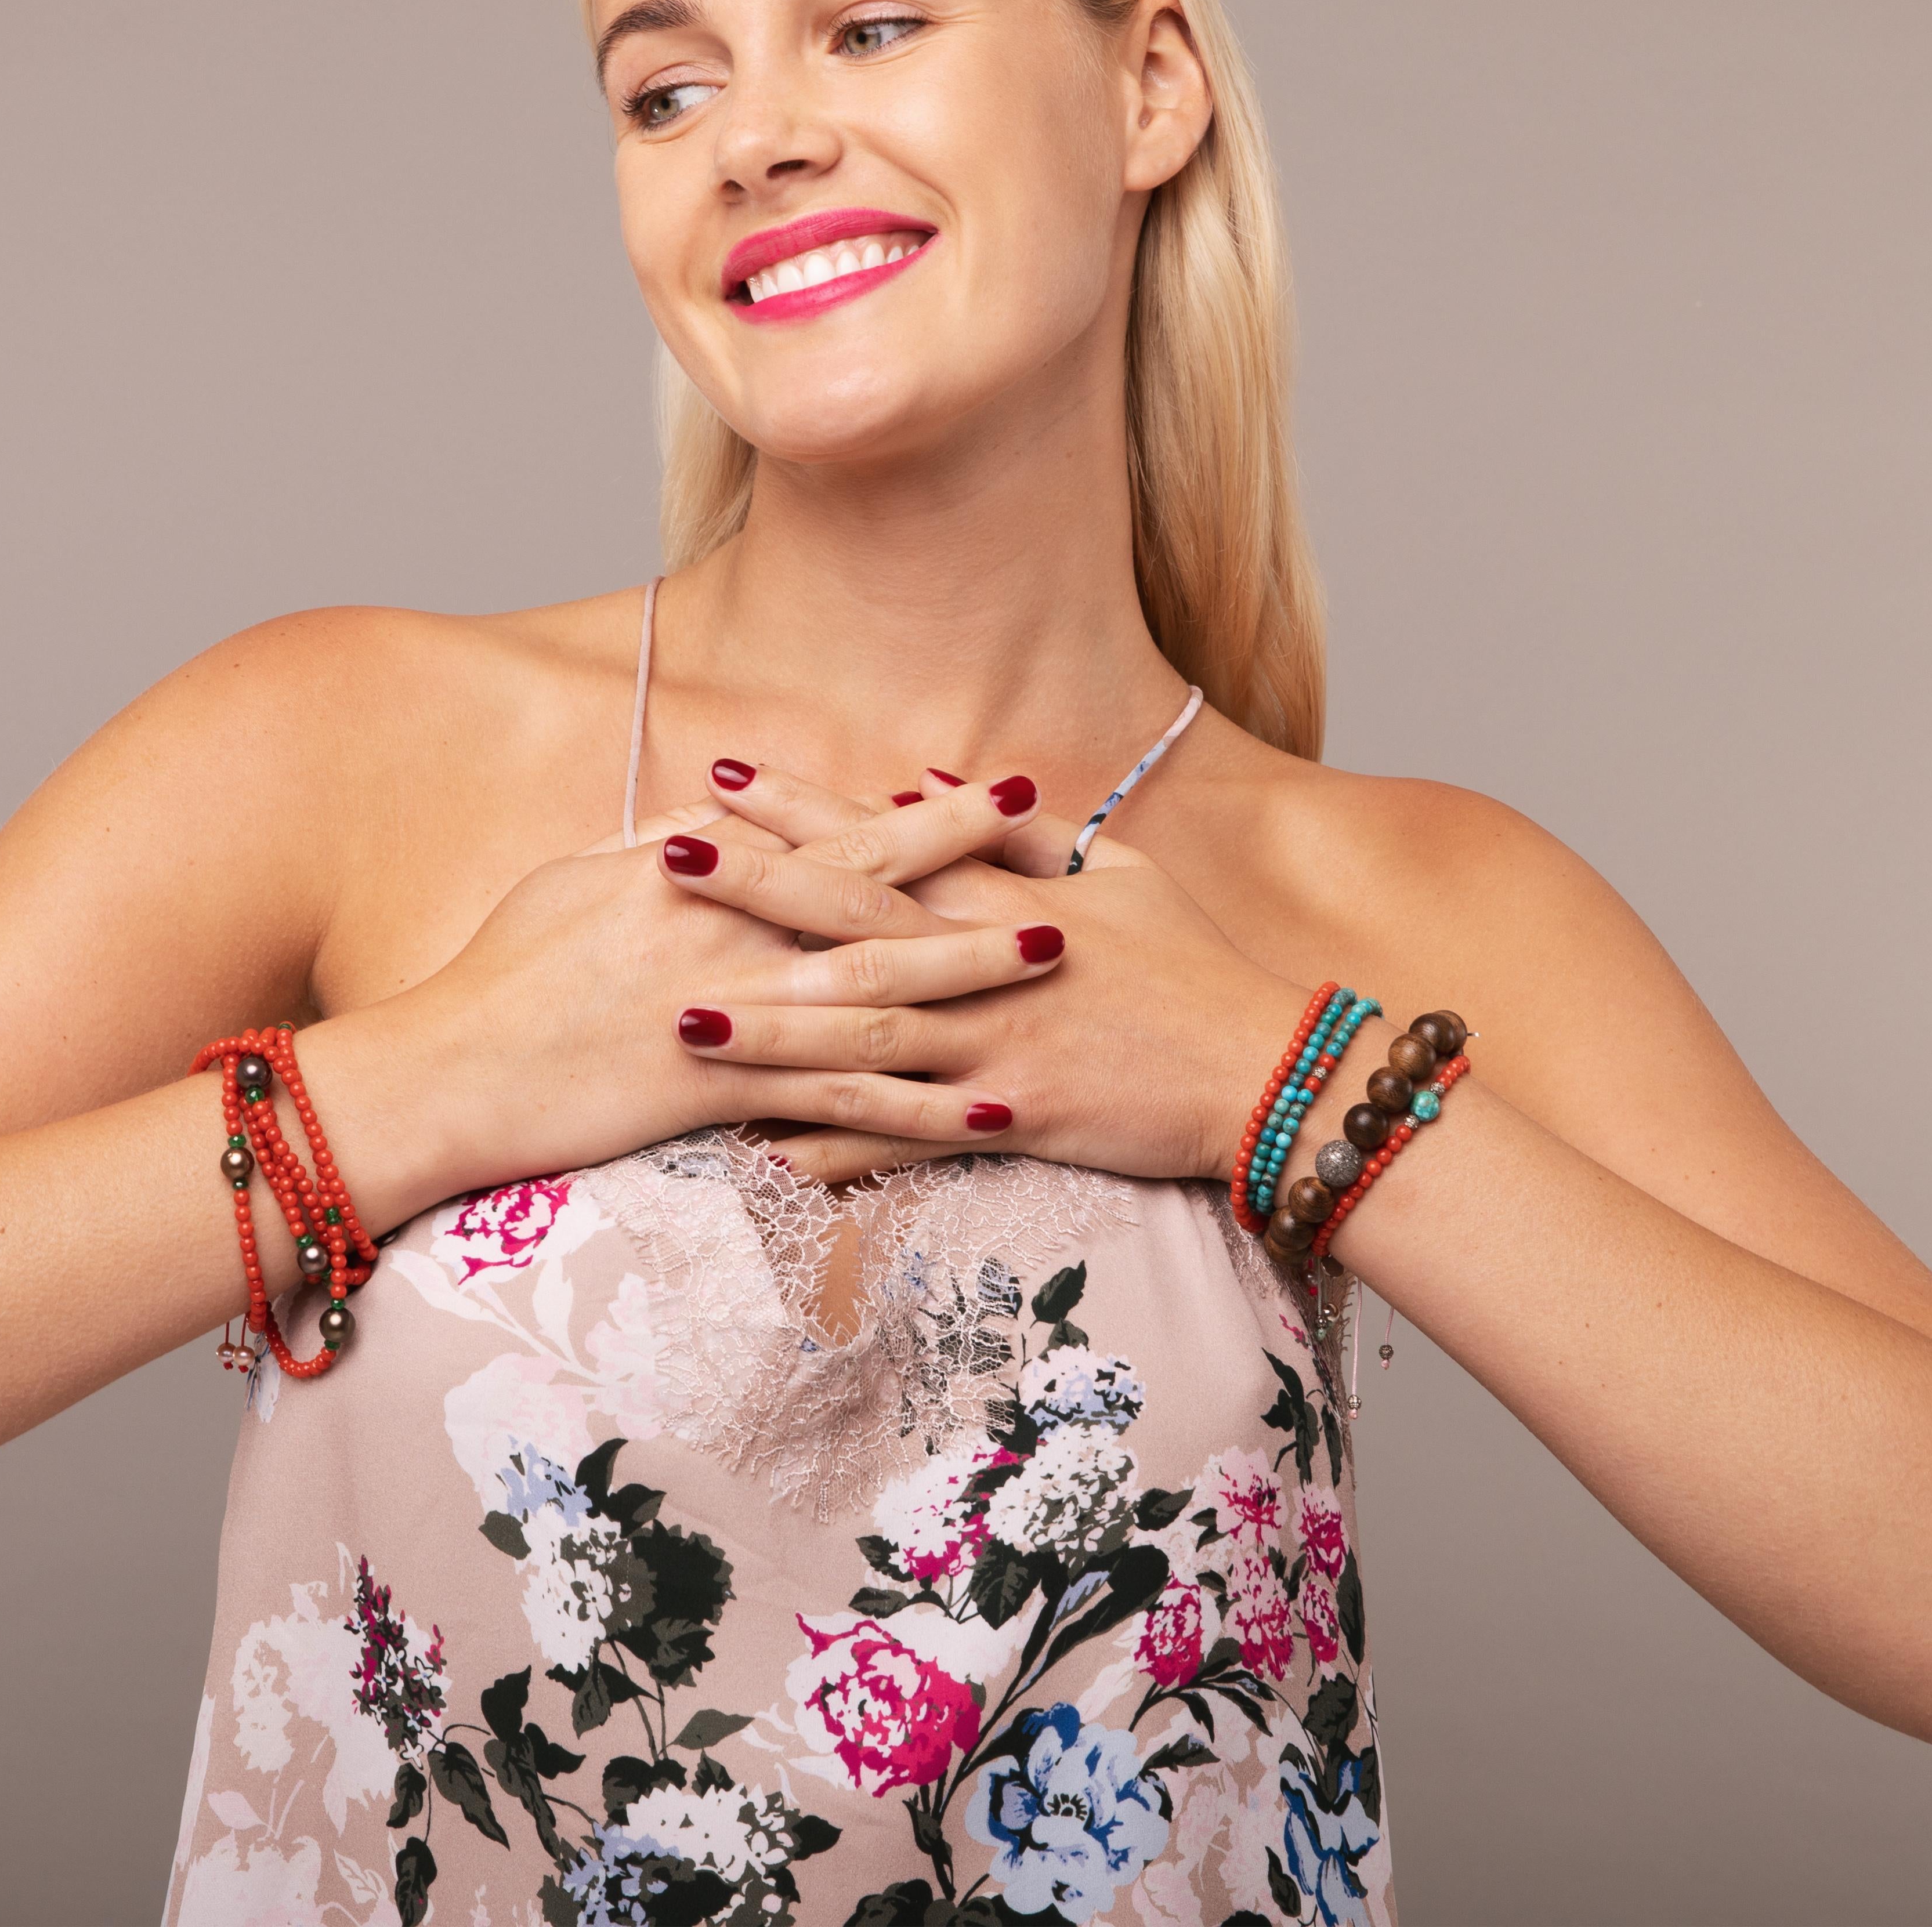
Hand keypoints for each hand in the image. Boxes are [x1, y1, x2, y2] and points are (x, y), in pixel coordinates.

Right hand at [342, 778, 1066, 1213]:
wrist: (447, 1070)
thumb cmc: (502, 972)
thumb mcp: (580, 880)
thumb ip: (658, 844)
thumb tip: (719, 812)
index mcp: (695, 876)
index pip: (831, 835)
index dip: (920, 816)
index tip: (992, 793)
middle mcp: (724, 933)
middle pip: (873, 897)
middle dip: (974, 872)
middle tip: (1063, 853)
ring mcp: (725, 1012)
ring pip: (875, 992)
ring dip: (971, 977)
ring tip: (1053, 960)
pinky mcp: (717, 1094)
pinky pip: (838, 1104)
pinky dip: (917, 1109)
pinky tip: (986, 1111)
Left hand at [654, 763, 1309, 1191]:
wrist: (1269, 1069)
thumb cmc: (1194, 964)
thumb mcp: (1122, 874)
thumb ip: (1023, 834)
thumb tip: (930, 783)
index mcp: (1011, 898)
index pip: (885, 839)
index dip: (802, 810)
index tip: (722, 780)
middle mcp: (993, 965)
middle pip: (853, 922)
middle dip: (754, 892)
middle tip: (662, 863)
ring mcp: (999, 1046)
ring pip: (864, 1035)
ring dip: (769, 1030)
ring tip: (679, 1017)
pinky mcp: (1018, 1119)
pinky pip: (912, 1136)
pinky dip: (840, 1145)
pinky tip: (766, 1151)